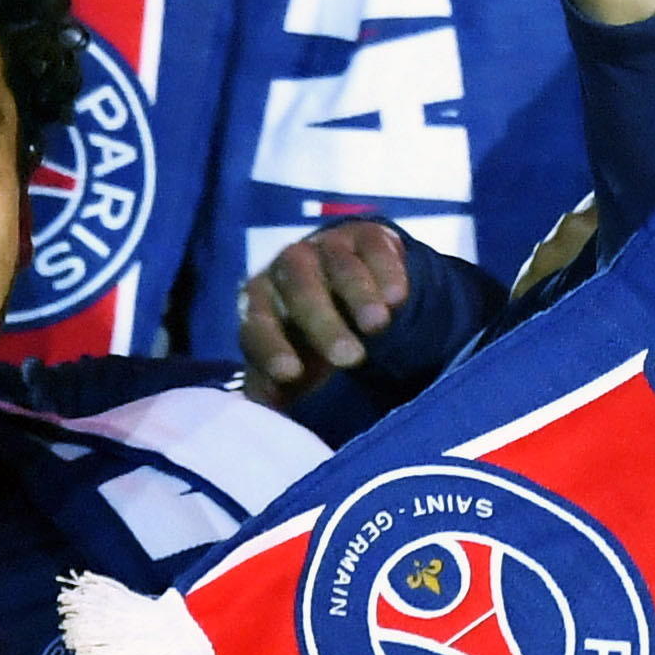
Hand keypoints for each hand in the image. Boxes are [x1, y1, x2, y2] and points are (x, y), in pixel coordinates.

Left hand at [240, 216, 431, 403]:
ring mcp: (327, 245)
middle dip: (324, 325)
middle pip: (301, 290)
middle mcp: (287, 267)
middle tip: (351, 359)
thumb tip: (265, 419)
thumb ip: (274, 388)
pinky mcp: (365, 234)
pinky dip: (386, 271)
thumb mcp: (291, 361)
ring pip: (339, 266)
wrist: (345, 282)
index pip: (257, 323)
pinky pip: (372, 247)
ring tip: (378, 327)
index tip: (292, 375)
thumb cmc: (309, 336)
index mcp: (259, 300)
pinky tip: (397, 298)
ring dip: (359, 296)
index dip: (271, 348)